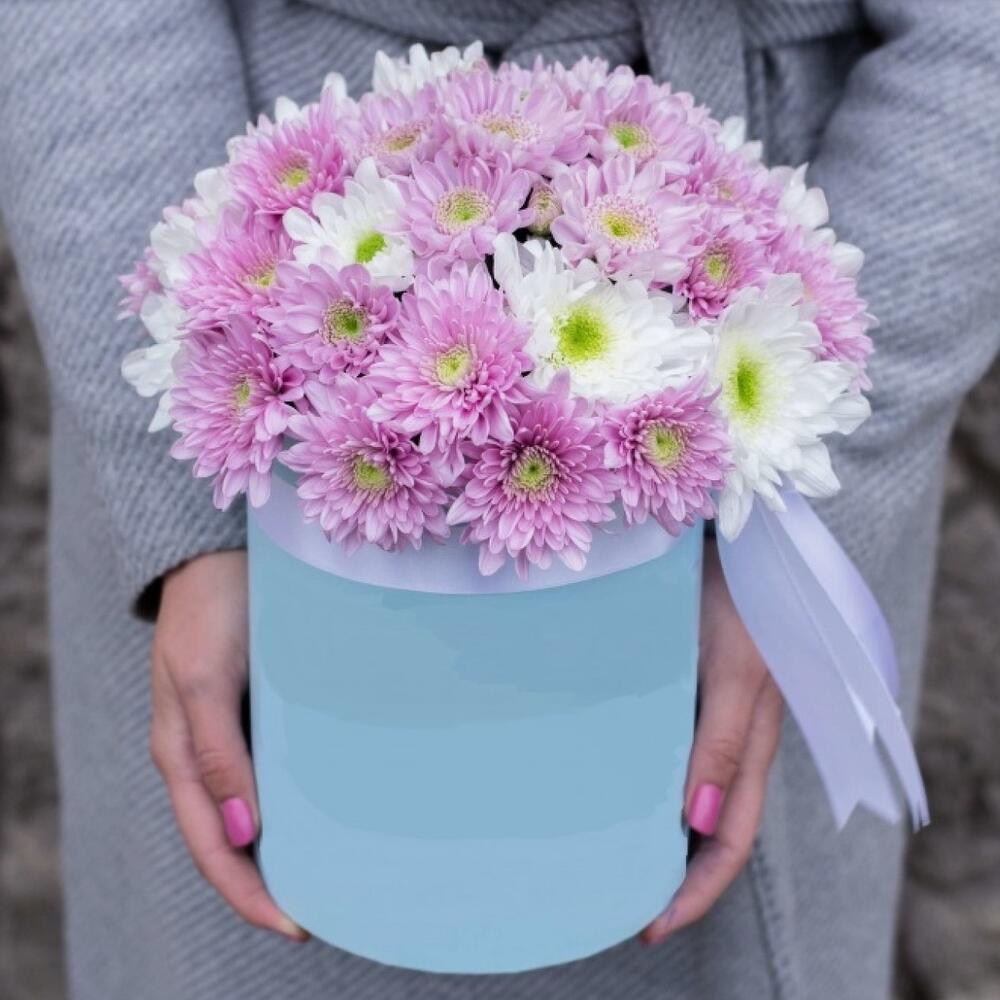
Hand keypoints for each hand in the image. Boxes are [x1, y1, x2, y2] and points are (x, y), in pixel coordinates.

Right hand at [149, 550, 306, 940]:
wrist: (220, 550)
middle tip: (330, 908)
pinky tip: (335, 804)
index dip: (252, 894)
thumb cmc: (209, 608)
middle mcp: (207, 754)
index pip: (215, 847)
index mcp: (181, 756)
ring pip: (260, 806)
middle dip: (273, 882)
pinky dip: (301, 797)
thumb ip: (218, 755)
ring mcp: (233, 733)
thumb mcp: (205, 678)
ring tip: (339, 869)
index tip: (301, 924)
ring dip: (291, 842)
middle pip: (236, 839)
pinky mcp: (259, 708)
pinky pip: (277, 767)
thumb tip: (246, 834)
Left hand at [641, 538, 782, 943]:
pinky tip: (603, 778)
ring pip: (683, 790)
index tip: (647, 927)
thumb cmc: (742, 597)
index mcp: (752, 746)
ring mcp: (709, 713)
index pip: (729, 842)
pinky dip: (641, 778)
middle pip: (707, 828)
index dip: (695, 892)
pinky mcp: (687, 685)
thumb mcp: (737, 670)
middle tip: (611, 899)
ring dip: (651, 828)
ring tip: (600, 852)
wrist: (739, 535)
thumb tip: (699, 824)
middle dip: (669, 874)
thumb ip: (724, 742)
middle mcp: (731, 739)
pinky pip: (667, 746)